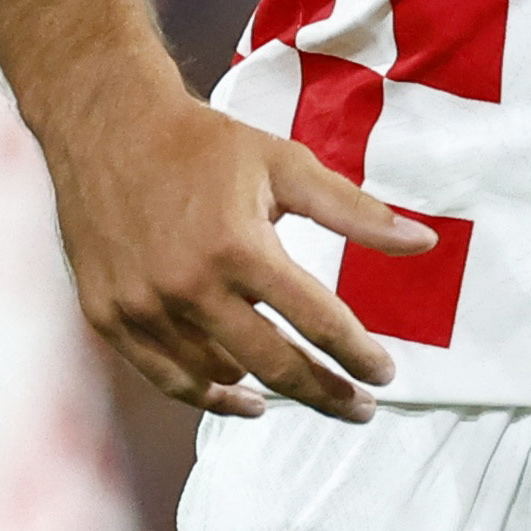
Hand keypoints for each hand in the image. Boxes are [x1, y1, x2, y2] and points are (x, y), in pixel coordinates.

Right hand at [46, 80, 431, 421]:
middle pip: (275, 365)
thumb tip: (425, 242)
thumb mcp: (284, 164)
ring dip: (269, 388)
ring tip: (303, 386)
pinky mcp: (109, 317)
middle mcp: (188, 286)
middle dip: (328, 393)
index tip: (384, 374)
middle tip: (361, 407)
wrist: (106, 124)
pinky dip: (209, 394)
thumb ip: (355, 211)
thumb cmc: (203, 143)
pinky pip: (168, 378)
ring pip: (221, 377)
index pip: (317, 321)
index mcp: (238, 246)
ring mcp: (143, 307)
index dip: (359, 355)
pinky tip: (240, 395)